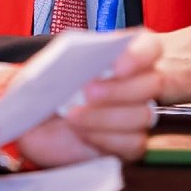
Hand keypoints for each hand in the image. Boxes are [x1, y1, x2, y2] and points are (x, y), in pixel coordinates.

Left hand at [16, 32, 164, 165]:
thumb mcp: (44, 68)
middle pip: (155, 82)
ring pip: (144, 115)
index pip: (150, 47)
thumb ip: (59, 59)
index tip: (116, 66)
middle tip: (88, 91)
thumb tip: (67, 58)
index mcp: (123, 54)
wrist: (35, 123)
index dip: (139, 56)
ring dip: (107, 116)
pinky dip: (106, 138)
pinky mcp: (129, 142)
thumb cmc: (45, 90)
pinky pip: (133, 143)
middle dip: (120, 89)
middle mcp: (136, 81)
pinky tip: (84, 133)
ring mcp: (136, 112)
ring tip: (74, 115)